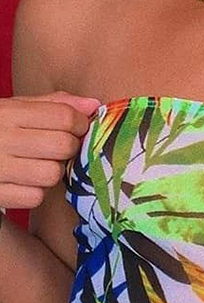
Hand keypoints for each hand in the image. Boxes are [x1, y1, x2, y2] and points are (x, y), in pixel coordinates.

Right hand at [0, 92, 100, 208]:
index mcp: (7, 113)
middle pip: (63, 146)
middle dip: (68, 149)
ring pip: (51, 174)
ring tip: (39, 165)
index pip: (64, 116)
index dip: (80, 123)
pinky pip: (34, 198)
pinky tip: (24, 182)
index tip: (76, 128)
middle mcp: (0, 139)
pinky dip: (35, 193)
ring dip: (52, 172)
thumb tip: (94, 105)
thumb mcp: (17, 108)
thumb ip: (55, 104)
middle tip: (57, 149)